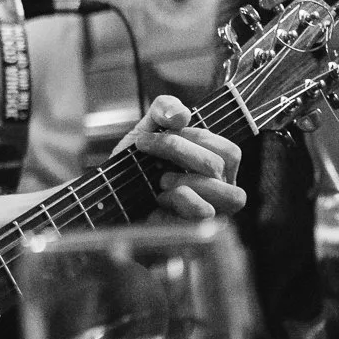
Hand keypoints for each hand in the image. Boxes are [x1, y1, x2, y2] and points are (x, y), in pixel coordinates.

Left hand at [110, 94, 244, 219]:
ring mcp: (211, 213)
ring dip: (187, 179)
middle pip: (221, 165)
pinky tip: (160, 198)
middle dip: (179, 149)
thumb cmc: (135, 167)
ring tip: (161, 179)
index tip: (158, 132)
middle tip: (147, 147)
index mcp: (216, 167)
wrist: (109, 198)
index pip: (229, 150)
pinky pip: (205, 211)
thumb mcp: (146, 129)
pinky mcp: (195, 229)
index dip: (196, 136)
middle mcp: (220, 190)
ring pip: (229, 194)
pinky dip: (181, 199)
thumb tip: (182, 114)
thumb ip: (164, 109)